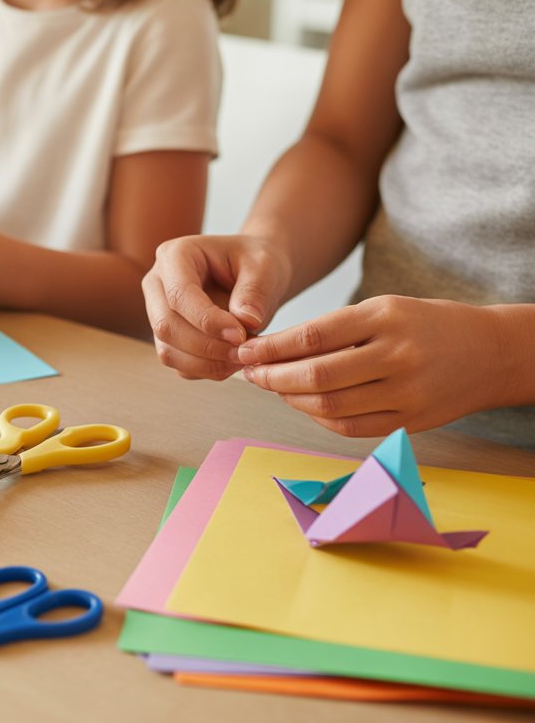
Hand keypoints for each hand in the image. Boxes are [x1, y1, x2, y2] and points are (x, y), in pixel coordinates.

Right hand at [142, 234, 293, 379]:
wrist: (255, 274)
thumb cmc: (256, 262)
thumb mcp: (265, 266)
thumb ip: (255, 291)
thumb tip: (245, 321)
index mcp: (175, 255)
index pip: (179, 294)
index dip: (208, 320)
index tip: (241, 335)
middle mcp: (157, 283)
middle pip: (166, 325)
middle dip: (207, 346)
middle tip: (244, 351)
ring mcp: (157, 312)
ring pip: (168, 350)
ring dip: (206, 363)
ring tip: (242, 357)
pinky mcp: (167, 337)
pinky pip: (179, 364)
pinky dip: (207, 370)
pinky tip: (233, 361)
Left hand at [238, 296, 511, 436]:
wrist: (490, 352)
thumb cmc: (424, 325)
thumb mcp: (384, 309)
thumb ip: (333, 330)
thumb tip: (271, 351)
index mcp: (386, 318)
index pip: (313, 337)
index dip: (271, 349)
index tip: (246, 352)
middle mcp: (397, 356)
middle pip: (316, 376)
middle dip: (273, 378)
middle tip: (251, 375)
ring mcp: (406, 393)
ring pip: (329, 406)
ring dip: (291, 400)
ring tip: (275, 388)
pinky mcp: (411, 421)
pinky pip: (350, 427)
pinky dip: (318, 418)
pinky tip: (305, 405)